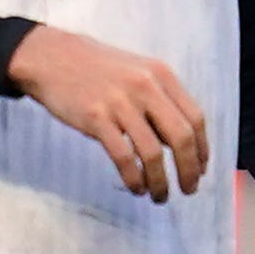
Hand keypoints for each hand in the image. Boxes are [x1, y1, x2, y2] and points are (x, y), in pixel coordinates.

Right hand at [10, 26, 209, 201]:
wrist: (52, 57)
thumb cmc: (97, 68)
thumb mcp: (137, 72)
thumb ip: (160, 101)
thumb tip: (178, 142)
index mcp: (161, 75)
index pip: (195, 118)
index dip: (202, 149)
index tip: (201, 169)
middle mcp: (146, 87)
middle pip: (181, 137)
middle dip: (189, 170)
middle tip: (189, 189)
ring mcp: (121, 102)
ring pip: (153, 153)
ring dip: (161, 182)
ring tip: (160, 196)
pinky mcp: (96, 118)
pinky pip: (124, 157)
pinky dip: (134, 178)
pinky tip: (136, 188)